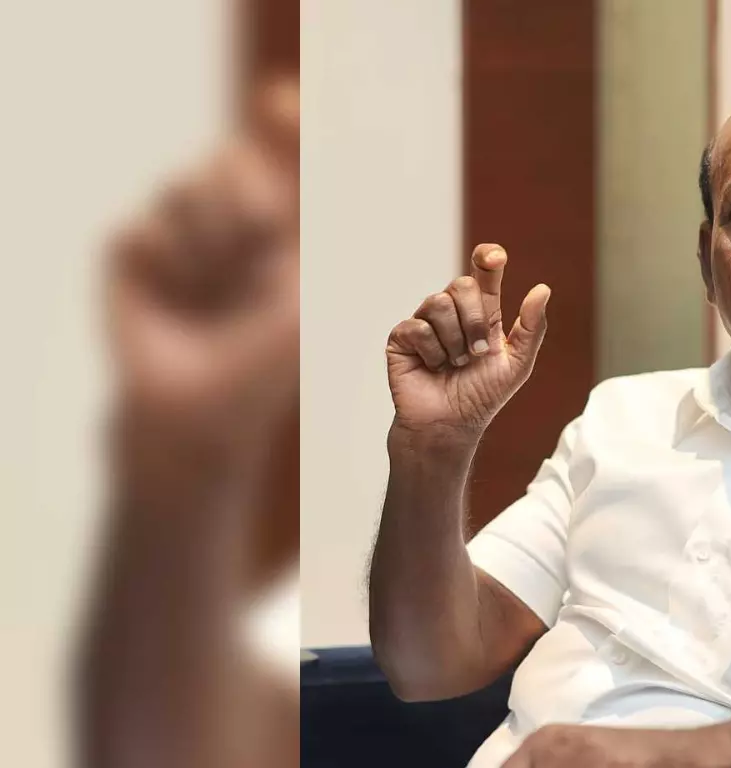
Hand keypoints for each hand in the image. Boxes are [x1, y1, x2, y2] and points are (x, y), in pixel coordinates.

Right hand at [107, 78, 299, 462]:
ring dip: (212, 238)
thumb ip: (301, 227)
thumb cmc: (263, 360)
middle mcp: (226, 222)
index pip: (277, 160)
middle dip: (247, 193)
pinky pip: (147, 227)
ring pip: (186, 185)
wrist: (205, 409)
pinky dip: (170, 262)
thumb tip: (303, 171)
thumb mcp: (300, 290)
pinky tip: (178, 296)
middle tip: (261, 236)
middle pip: (230, 160)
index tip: (282, 100)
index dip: (280, 124)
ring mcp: (177, 233)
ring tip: (220, 286)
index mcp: (275, 228)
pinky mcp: (132, 251)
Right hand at [385, 244, 550, 437]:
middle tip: (478, 352)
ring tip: (457, 364)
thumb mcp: (517, 363)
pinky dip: (433, 352)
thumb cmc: (483, 395)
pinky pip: (418, 327)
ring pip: (438, 304)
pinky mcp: (402, 337)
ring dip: (455, 340)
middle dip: (475, 320)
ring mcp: (426, 322)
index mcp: (482, 313)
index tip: (496, 258)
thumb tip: (543, 289)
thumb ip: (531, 327)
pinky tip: (434, 367)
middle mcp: (453, 312)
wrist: (452, 424)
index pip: (484, 274)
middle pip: (462, 285)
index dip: (488, 258)